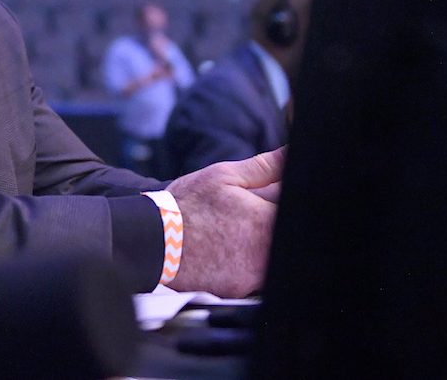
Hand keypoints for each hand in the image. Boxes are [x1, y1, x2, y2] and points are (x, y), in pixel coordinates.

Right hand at [164, 148, 285, 297]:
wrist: (153, 242)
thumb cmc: (186, 206)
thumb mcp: (224, 176)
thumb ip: (265, 167)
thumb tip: (291, 155)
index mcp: (267, 221)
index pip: (293, 207)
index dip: (276, 203)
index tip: (260, 202)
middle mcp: (265, 253)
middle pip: (281, 235)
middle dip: (266, 223)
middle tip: (242, 217)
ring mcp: (252, 276)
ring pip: (267, 257)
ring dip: (256, 246)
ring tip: (230, 235)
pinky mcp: (238, 291)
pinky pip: (250, 277)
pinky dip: (241, 265)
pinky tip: (222, 253)